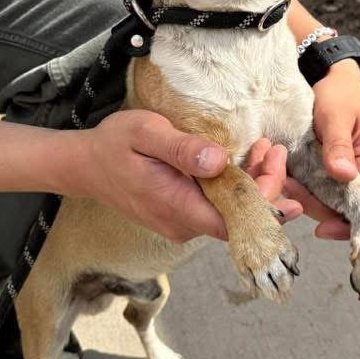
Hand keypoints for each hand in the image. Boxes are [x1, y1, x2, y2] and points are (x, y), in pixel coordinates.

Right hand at [67, 111, 298, 242]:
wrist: (83, 166)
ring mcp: (181, 223)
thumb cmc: (113, 145)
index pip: (236, 221)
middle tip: (275, 150)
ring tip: (265, 150)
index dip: (266, 201)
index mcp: (177, 207)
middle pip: (239, 219)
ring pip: (231, 214)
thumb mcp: (146, 133)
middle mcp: (183, 225)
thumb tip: (219, 161)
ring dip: (253, 185)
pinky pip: (218, 208)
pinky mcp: (181, 216)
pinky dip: (236, 187)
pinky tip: (244, 161)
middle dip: (266, 187)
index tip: (276, 166)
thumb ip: (182, 149)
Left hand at [284, 60, 359, 239]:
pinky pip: (320, 188)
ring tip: (286, 182)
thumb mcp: (337, 116)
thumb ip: (339, 145)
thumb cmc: (339, 92)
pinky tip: (288, 177)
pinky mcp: (332, 168)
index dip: (351, 226)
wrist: (330, 74)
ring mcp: (349, 172)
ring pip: (330, 201)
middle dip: (318, 209)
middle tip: (291, 194)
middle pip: (347, 210)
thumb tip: (344, 175)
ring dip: (308, 198)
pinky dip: (304, 187)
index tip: (323, 230)